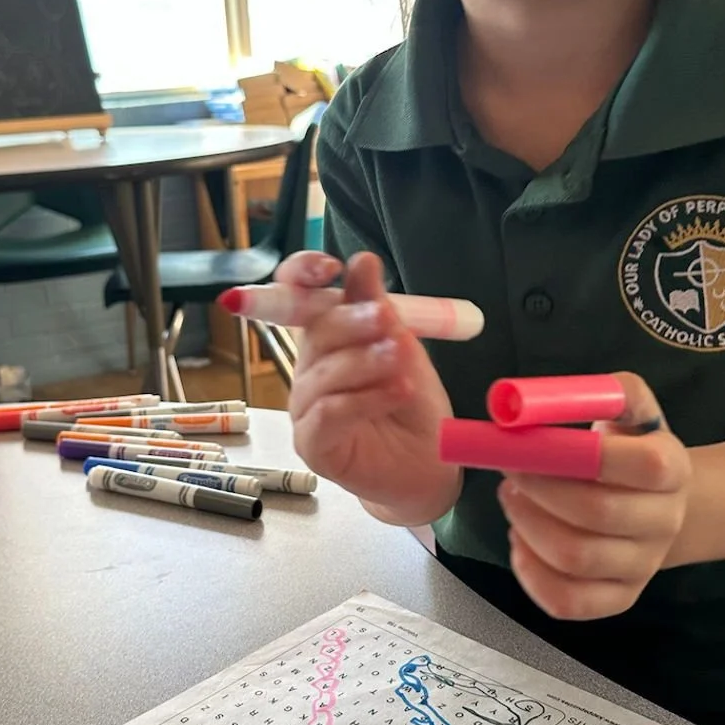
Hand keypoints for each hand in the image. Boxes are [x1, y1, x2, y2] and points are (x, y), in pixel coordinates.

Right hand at [278, 250, 460, 522]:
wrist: (430, 464)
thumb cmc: (410, 405)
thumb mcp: (402, 345)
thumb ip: (377, 306)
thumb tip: (362, 261)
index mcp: (325, 337)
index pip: (294, 296)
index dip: (301, 275)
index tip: (329, 267)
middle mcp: (308, 370)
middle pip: (313, 333)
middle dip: (351, 321)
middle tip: (385, 319)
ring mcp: (305, 409)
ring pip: (322, 375)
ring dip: (364, 362)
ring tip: (400, 358)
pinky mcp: (312, 445)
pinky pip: (329, 414)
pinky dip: (366, 399)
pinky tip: (397, 390)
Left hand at [495, 372, 689, 619]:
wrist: (656, 502)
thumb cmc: (626, 445)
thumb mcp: (624, 404)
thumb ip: (593, 392)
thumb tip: (525, 401)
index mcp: (671, 467)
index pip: (641, 465)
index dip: (577, 453)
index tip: (526, 441)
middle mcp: (665, 521)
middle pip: (598, 513)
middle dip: (538, 490)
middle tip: (507, 472)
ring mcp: (644, 566)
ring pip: (576, 559)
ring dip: (527, 526)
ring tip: (512, 500)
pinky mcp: (620, 598)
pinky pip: (569, 602)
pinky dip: (530, 574)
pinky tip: (520, 543)